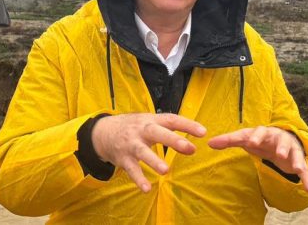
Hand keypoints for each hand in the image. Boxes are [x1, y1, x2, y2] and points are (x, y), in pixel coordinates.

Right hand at [91, 113, 206, 192]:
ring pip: (142, 152)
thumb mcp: (150, 123)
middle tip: (190, 148)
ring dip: (154, 161)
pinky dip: (139, 179)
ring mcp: (131, 144)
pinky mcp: (122, 158)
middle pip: (157, 133)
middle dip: (173, 140)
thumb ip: (170, 132)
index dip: (187, 125)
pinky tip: (147, 188)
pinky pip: (131, 170)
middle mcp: (141, 130)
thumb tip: (193, 145)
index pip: (171, 120)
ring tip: (166, 170)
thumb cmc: (135, 128)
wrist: (103, 132)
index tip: (203, 132)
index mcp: (151, 120)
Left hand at [208, 126, 307, 192]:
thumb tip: (209, 143)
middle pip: (280, 140)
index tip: (251, 142)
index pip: (259, 132)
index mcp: (264, 132)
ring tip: (294, 166)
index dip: (256, 137)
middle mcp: (279, 138)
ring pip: (294, 152)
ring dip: (294, 158)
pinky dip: (307, 179)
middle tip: (279, 153)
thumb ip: (229, 140)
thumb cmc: (260, 139)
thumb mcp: (245, 139)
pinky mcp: (298, 161)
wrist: (282, 138)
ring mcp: (290, 149)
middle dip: (280, 146)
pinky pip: (304, 169)